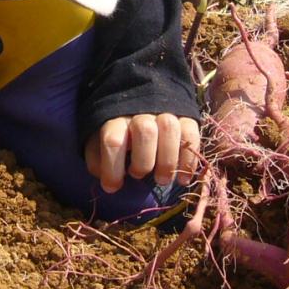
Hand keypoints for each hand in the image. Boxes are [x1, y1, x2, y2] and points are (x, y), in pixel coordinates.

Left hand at [85, 114, 200, 192]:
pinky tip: (183, 179)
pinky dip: (189, 161)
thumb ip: (97, 160)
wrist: (142, 101)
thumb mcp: (98, 142)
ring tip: (162, 181)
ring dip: (167, 161)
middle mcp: (140, 112)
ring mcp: (166, 112)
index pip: (113, 140)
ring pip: (169, 129)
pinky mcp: (186, 118)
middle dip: (143, 161)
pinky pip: (191, 136)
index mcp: (114, 118)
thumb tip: (109, 181)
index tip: (112, 187)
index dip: (112, 168)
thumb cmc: (117, 132)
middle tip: (138, 176)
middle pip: (144, 131)